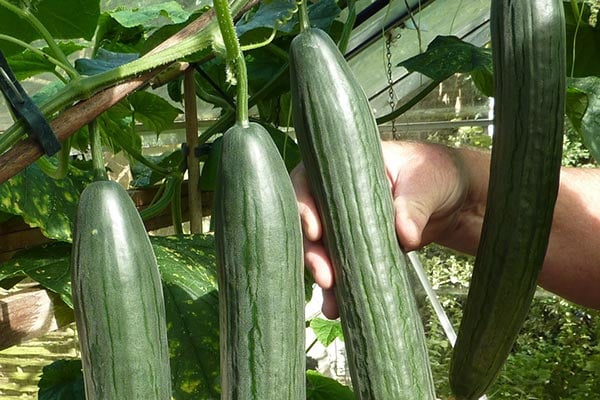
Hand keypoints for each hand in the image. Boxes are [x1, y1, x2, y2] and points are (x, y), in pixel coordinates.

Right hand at [291, 140, 472, 317]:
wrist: (455, 197)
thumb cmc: (436, 174)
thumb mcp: (428, 182)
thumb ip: (415, 204)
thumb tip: (405, 234)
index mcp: (345, 167)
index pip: (310, 181)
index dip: (304, 205)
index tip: (315, 231)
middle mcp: (337, 195)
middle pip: (310, 222)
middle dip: (313, 252)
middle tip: (325, 276)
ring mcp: (345, 222)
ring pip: (322, 249)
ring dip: (323, 275)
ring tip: (331, 303)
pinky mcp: (358, 246)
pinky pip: (343, 266)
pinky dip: (340, 287)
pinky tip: (339, 307)